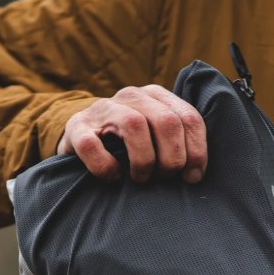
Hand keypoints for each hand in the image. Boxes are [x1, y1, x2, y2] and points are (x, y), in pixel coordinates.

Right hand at [56, 85, 206, 184]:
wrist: (84, 143)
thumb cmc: (130, 150)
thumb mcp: (157, 140)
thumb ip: (178, 145)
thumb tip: (195, 175)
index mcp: (157, 97)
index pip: (189, 118)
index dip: (196, 151)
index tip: (192, 177)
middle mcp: (132, 96)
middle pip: (167, 122)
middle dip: (172, 158)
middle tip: (165, 177)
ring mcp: (103, 108)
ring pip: (134, 125)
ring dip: (144, 161)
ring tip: (141, 178)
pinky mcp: (77, 126)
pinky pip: (93, 145)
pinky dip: (106, 166)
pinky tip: (115, 177)